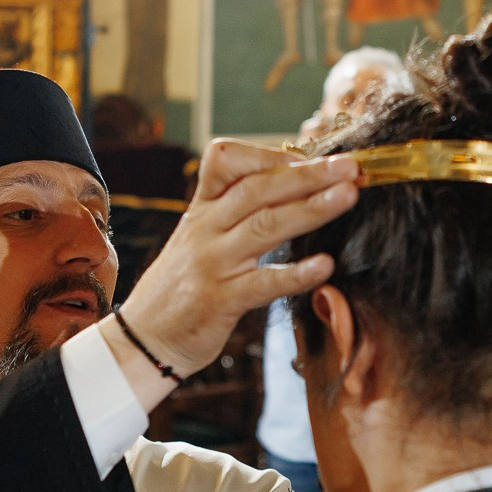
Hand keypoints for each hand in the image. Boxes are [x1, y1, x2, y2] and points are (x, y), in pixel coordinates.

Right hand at [114, 141, 357, 378]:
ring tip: (347, 196)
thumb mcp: (201, 237)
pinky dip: (295, 274)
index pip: (226, 160)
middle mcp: (206, 228)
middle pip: (258, 188)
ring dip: (310, 208)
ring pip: (264, 226)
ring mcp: (212, 263)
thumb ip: (237, 212)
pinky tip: (325, 266)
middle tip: (348, 165)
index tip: (313, 154)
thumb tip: (295, 187)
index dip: (270, 154)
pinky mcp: (219, 301)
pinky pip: (262, 283)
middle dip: (306, 173)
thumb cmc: (184, 285)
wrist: (143, 338)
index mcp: (202, 208)